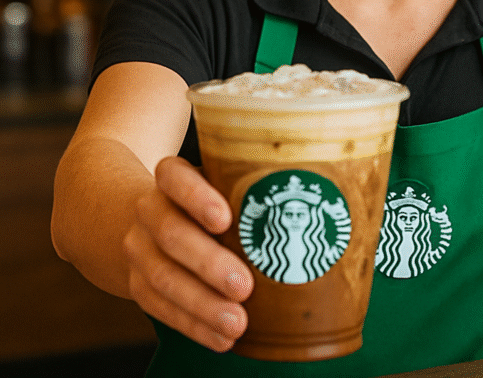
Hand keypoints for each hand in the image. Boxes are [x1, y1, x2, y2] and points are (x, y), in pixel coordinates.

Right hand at [123, 157, 253, 351]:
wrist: (156, 222)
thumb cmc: (213, 200)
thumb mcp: (226, 184)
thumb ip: (255, 192)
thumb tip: (312, 210)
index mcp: (171, 177)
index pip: (174, 176)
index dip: (196, 197)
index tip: (225, 220)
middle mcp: (149, 208)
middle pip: (171, 233)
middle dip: (209, 263)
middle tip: (244, 285)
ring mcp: (139, 247)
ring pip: (163, 277)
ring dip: (202, 305)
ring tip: (237, 322)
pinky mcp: (137, 283)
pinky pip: (160, 308)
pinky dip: (194, 326)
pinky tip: (221, 338)